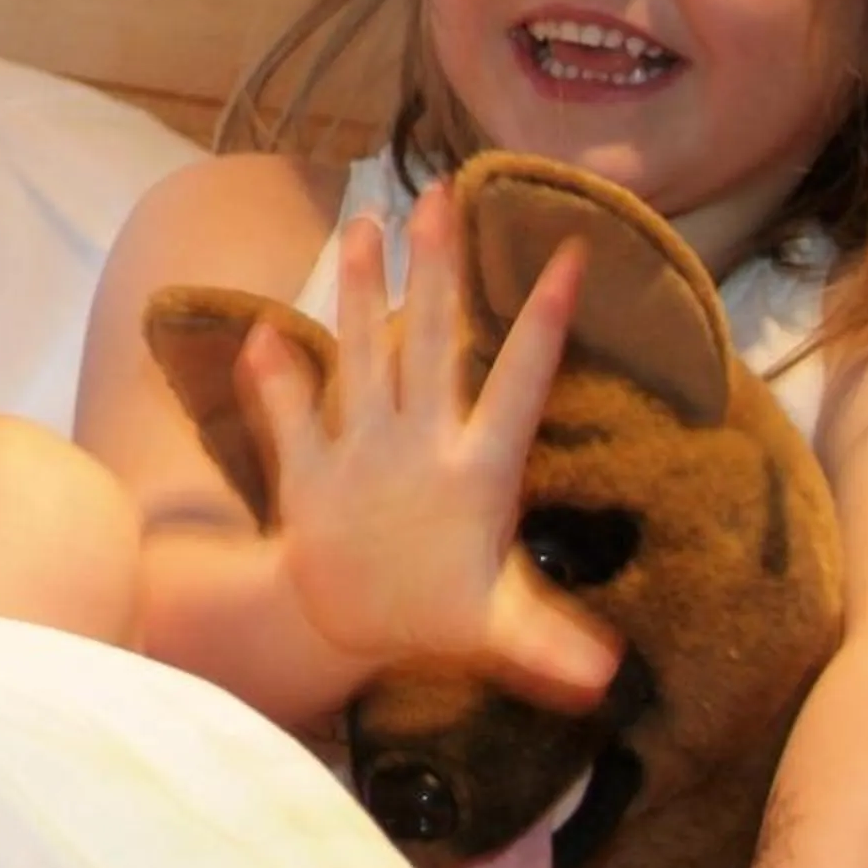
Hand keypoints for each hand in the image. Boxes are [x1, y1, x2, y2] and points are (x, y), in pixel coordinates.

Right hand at [241, 183, 617, 706]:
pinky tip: (263, 336)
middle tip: (443, 194)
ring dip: (364, 294)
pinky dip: (275, 380)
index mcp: (477, 468)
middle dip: (439, 271)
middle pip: (434, 342)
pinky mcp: (313, 466)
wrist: (351, 621)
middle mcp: (422, 439)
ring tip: (366, 226)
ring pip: (367, 354)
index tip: (575, 257)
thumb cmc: (436, 616)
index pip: (519, 382)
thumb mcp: (494, 630)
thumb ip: (543, 643)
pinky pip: (292, 417)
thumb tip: (604, 673)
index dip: (544, 324)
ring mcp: (367, 444)